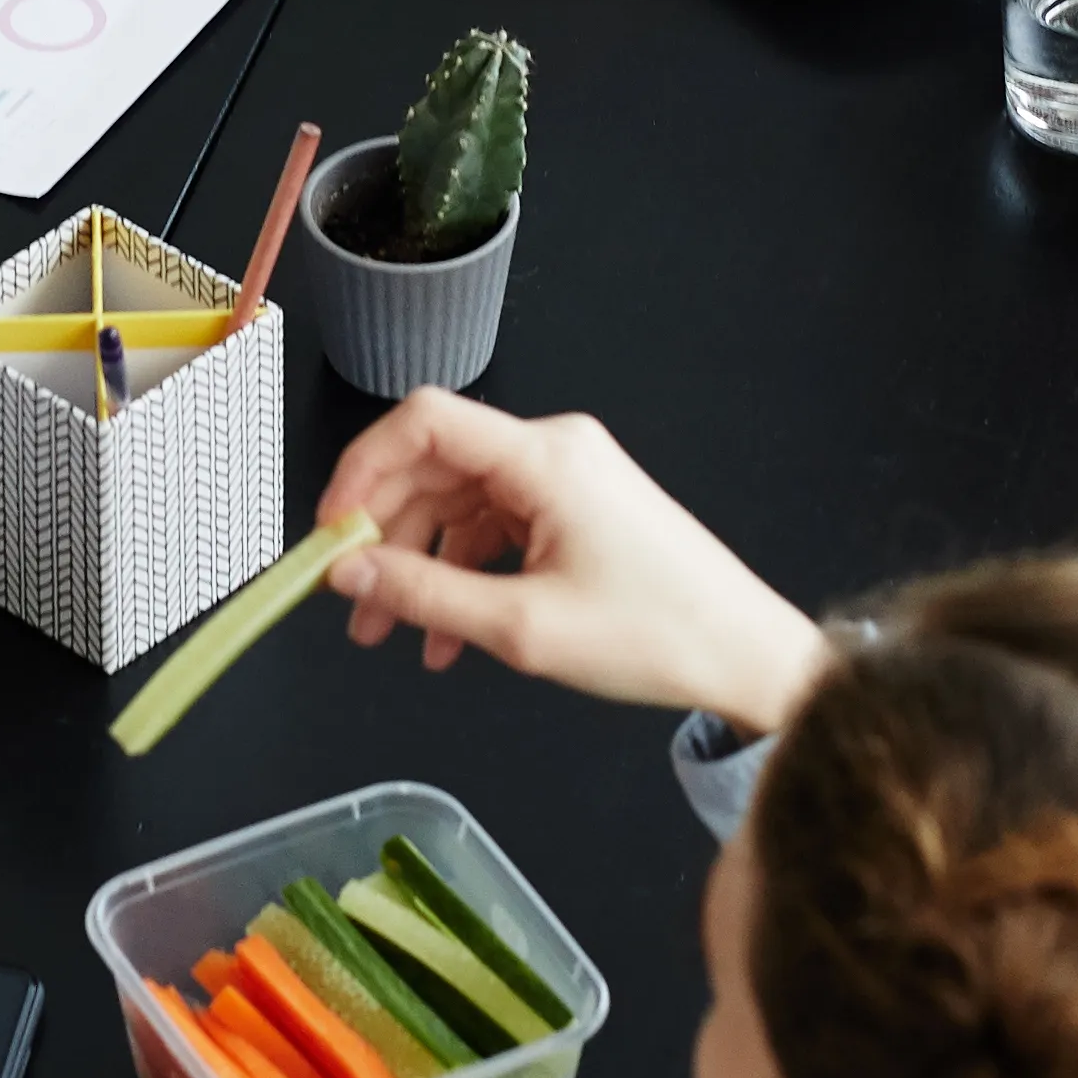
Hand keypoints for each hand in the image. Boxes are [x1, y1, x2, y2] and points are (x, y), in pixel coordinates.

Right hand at [321, 390, 825, 734]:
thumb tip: (348, 574)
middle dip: (383, 532)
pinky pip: (495, 526)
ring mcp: (568, 479)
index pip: (425, 421)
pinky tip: (444, 636)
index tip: (332, 529)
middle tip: (346, 594)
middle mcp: (556, 451)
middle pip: (435, 466)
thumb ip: (423, 595)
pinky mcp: (577, 509)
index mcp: (546, 457)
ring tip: (388, 632)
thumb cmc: (658, 636)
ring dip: (418, 564)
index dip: (363, 467)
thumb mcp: (522, 628)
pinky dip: (462, 573)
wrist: (745, 656)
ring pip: (460, 503)